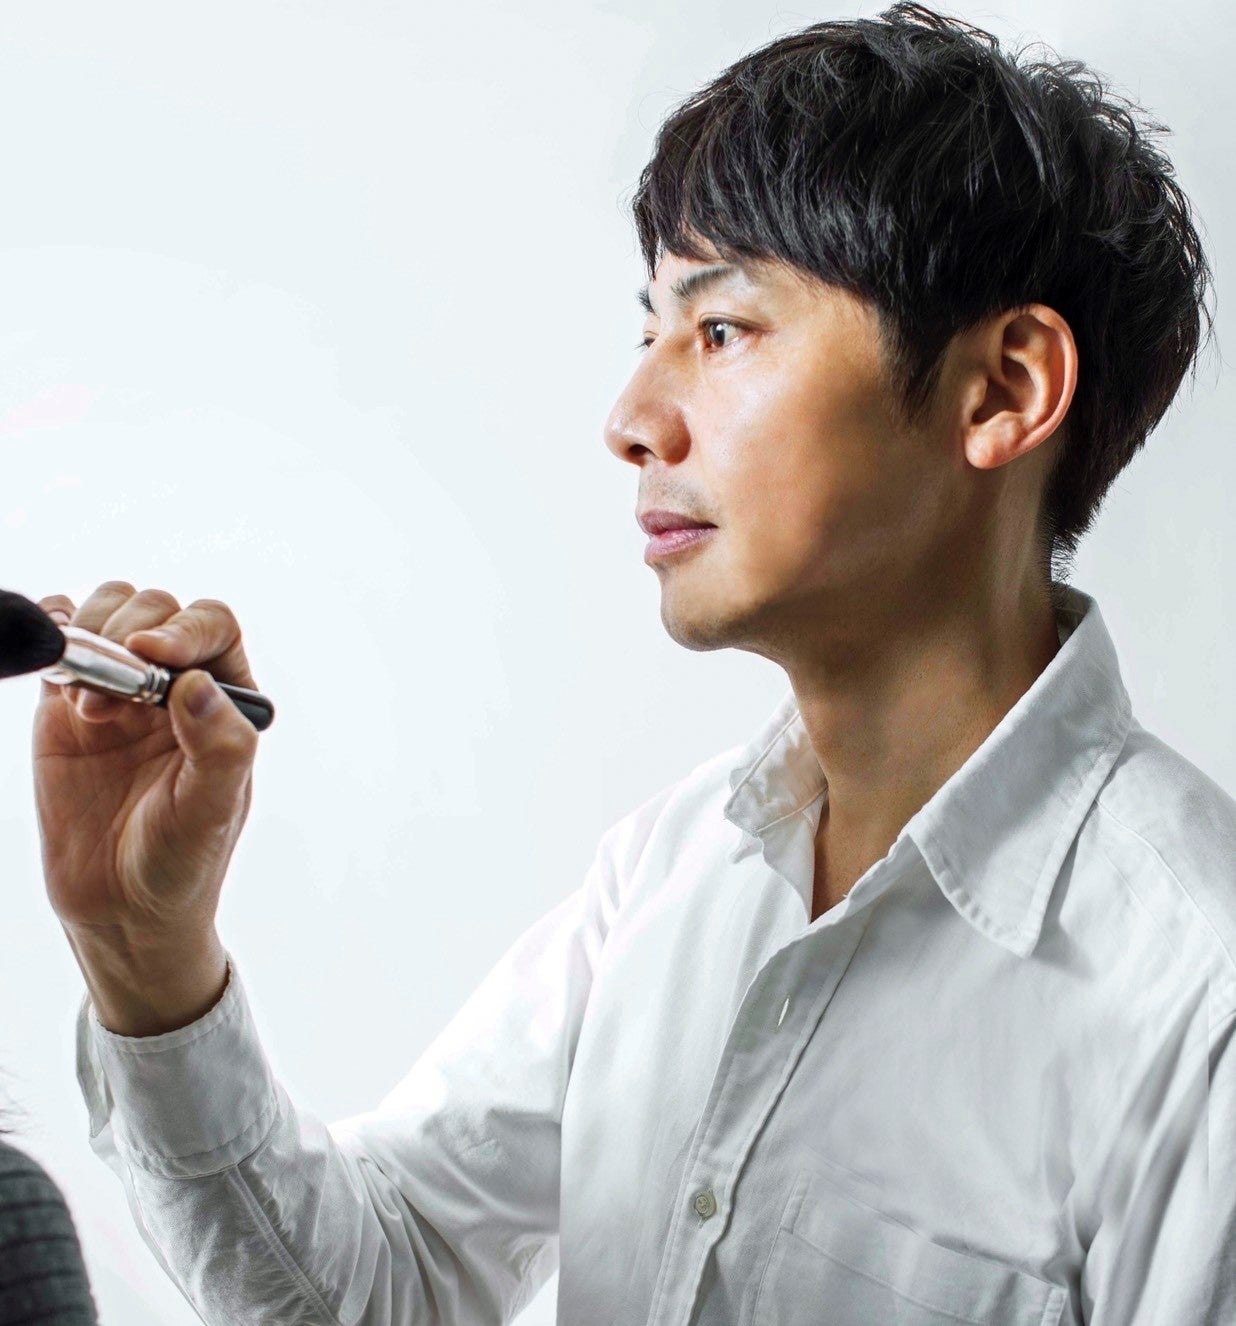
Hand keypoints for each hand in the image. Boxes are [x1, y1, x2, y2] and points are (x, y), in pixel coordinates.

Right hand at [33, 581, 260, 944]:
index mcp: (224, 701)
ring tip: (84, 704)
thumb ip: (218, 746)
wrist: (118, 907)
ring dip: (90, 636)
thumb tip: (197, 682)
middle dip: (126, 635)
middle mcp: (176, 686)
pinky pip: (61, 644)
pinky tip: (53, 659)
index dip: (183, 626)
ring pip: (107, 614)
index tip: (151, 653)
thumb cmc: (179, 860)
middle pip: (155, 609)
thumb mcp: (209, 810)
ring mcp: (120, 692)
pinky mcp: (66, 709)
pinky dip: (52, 630)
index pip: (213, 627)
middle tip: (107, 702)